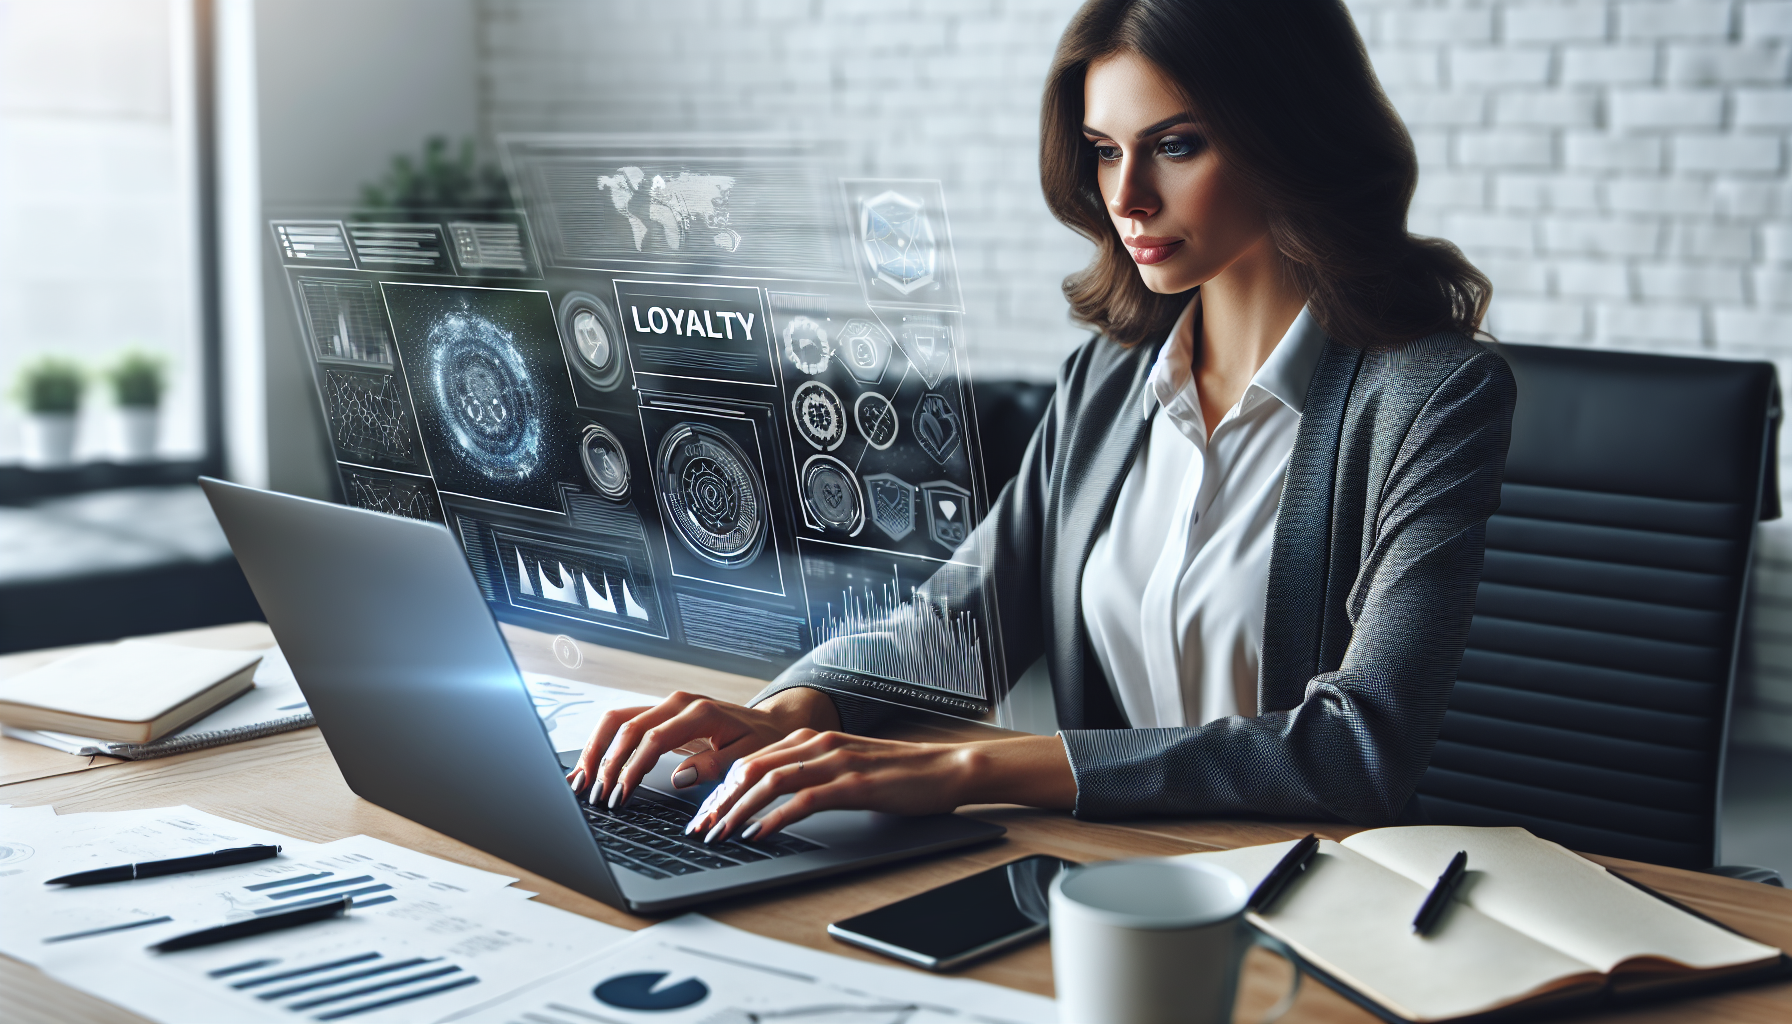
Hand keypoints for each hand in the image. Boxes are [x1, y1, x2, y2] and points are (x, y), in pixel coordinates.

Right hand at [562, 688, 839, 808]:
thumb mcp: (747, 756)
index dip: (632, 768)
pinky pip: (624, 723)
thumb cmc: (761, 740)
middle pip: (626, 726)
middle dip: (606, 762)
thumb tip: (679, 777)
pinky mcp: (660, 714)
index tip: (620, 794)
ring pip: (618, 720)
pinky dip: (603, 743)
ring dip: (596, 749)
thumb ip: (714, 765)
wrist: (770, 722)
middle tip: (595, 794)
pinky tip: (590, 766)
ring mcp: (666, 705)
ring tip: (581, 780)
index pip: (653, 739)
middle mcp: (677, 703)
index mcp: (698, 712)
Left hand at [684, 731, 1076, 843]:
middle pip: (750, 768)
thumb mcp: (845, 767)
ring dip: (738, 810)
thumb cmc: (898, 773)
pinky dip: (776, 818)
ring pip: (770, 781)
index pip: (750, 759)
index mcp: (812, 738)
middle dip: (718, 801)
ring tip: (721, 834)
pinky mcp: (854, 784)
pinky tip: (761, 835)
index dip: (719, 788)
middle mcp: (818, 743)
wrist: (947, 767)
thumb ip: (810, 776)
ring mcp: (835, 761)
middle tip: (700, 829)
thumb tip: (769, 801)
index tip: (701, 814)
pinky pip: (804, 800)